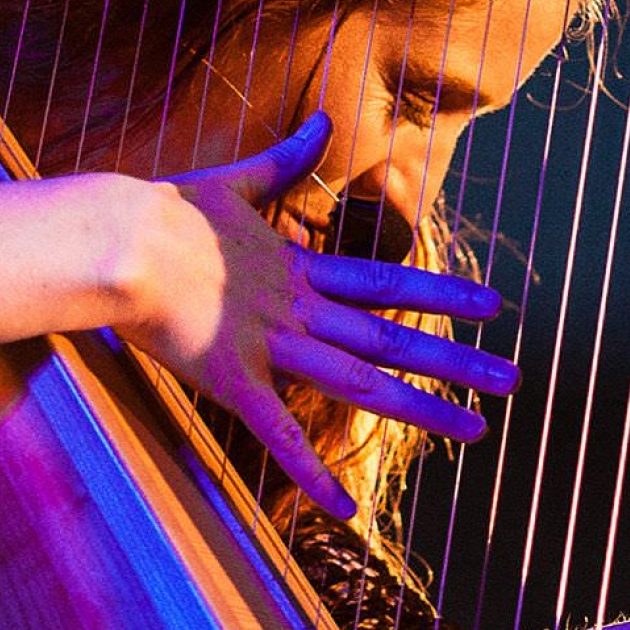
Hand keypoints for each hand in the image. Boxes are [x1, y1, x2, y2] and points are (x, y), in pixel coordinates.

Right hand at [117, 113, 518, 518]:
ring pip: (360, 382)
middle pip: (391, 337)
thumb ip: (284, 160)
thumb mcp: (234, 180)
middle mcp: (296, 310)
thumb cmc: (161, 210)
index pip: (387, 283)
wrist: (113, 237)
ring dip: (422, 409)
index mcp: (296, 270)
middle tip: (516, 380)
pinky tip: (348, 511)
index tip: (495, 305)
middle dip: (457, 360)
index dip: (443, 294)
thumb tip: (321, 118)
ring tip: (477, 432)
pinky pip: (279, 436)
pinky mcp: (230, 380)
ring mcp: (268, 346)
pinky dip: (314, 474)